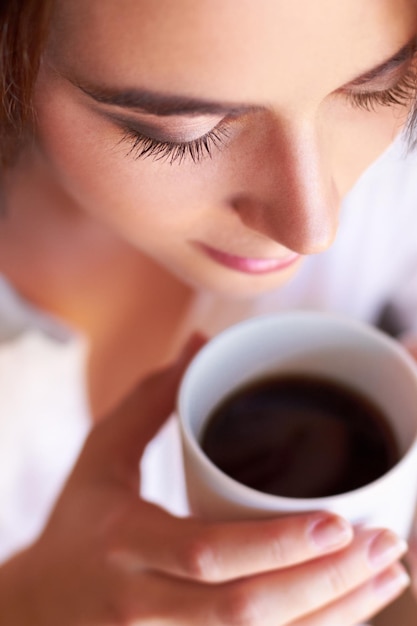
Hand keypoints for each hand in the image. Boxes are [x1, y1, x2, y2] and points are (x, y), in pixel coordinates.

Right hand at [0, 335, 408, 624]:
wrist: (38, 608)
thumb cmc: (77, 523)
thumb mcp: (102, 453)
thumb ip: (154, 398)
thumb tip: (201, 342)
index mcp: (123, 543)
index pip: (206, 555)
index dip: (276, 545)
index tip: (338, 520)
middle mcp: (143, 608)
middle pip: (246, 613)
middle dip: (326, 582)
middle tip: (384, 542)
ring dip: (337, 616)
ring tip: (389, 572)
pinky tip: (353, 607)